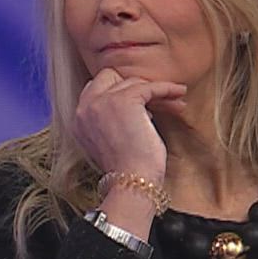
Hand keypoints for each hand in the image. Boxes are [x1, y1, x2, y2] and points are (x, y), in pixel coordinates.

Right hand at [70, 69, 182, 184]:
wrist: (131, 182)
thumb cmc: (126, 170)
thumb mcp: (108, 142)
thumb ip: (110, 121)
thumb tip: (138, 107)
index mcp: (78, 119)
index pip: (95, 88)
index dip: (117, 91)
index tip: (140, 103)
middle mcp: (86, 106)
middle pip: (110, 76)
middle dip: (132, 85)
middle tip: (154, 99)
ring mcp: (103, 101)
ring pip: (133, 82)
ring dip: (155, 91)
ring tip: (175, 101)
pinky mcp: (125, 99)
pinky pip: (150, 86)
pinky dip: (166, 88)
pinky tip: (179, 92)